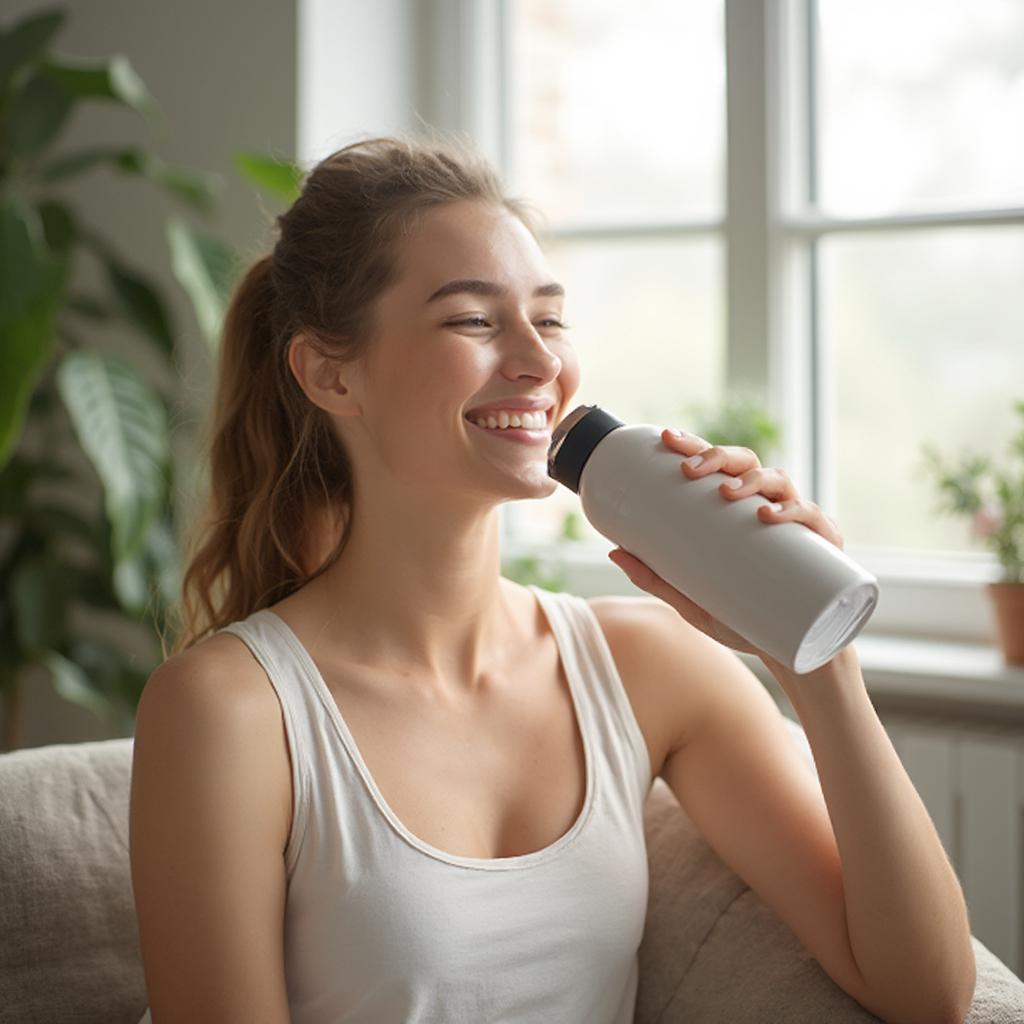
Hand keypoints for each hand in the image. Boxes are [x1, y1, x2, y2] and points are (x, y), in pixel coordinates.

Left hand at [606, 427, 845, 662]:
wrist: (788, 653)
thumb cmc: (741, 618)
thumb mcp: (691, 600)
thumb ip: (655, 577)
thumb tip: (614, 552)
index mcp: (739, 509)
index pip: (718, 466)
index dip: (696, 446)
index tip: (667, 439)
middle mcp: (769, 505)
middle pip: (746, 463)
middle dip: (718, 457)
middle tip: (690, 470)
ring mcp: (798, 523)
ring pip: (779, 481)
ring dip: (752, 480)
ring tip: (728, 493)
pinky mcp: (825, 546)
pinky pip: (813, 518)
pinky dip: (794, 511)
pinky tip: (771, 515)